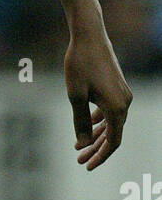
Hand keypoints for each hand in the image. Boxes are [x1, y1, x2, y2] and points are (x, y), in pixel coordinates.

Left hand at [65, 26, 132, 169]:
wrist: (89, 34)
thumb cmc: (79, 62)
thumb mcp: (75, 95)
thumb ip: (79, 122)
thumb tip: (82, 144)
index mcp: (117, 108)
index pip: (112, 142)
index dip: (100, 156)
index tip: (86, 165)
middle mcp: (124, 102)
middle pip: (112, 134)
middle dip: (95, 148)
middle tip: (79, 159)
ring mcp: (123, 93)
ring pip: (111, 122)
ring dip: (96, 134)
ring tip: (79, 145)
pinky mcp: (117, 86)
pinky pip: (110, 109)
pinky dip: (99, 119)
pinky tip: (87, 124)